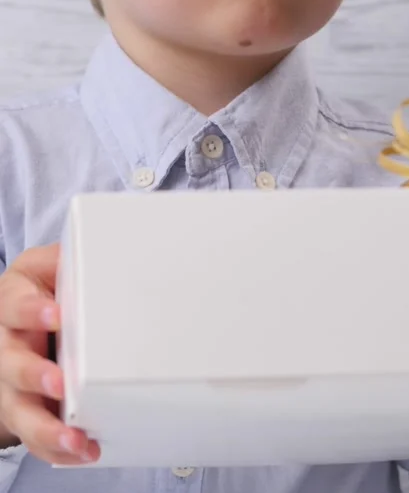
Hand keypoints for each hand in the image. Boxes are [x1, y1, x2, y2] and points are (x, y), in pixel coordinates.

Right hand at [0, 244, 99, 464]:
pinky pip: (34, 436)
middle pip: (11, 363)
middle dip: (35, 374)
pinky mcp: (22, 411)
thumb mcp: (46, 266)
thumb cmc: (40, 289)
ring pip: (20, 410)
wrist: (18, 320)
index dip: (33, 311)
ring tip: (75, 438)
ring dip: (47, 427)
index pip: (15, 305)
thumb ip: (68, 259)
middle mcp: (5, 345)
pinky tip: (80, 452)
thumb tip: (110, 243)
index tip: (55, 315)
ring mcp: (10, 384)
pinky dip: (55, 449)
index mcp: (11, 301)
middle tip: (60, 382)